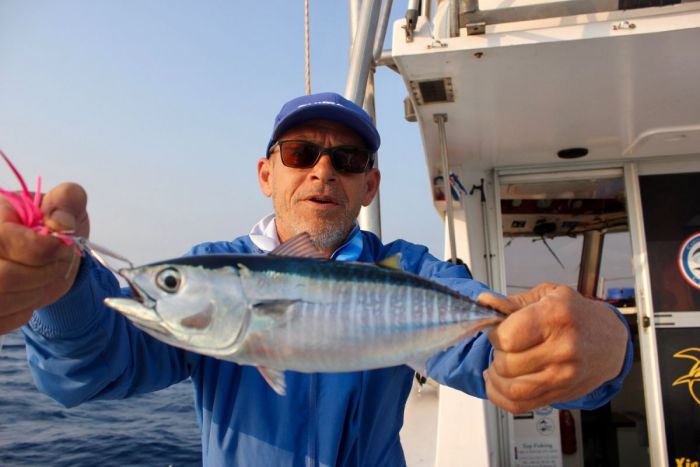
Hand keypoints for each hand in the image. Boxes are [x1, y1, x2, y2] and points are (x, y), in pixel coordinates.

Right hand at [0, 183, 88, 332]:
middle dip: (41, 275)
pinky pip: (0, 320)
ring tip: (45, 276)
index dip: (39, 249)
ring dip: (35, 294)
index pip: (5, 240)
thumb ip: (67, 200)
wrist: (45, 253)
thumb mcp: (67, 203)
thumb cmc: (53, 224)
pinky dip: (23, 310)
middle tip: (57, 263)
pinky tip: (30, 292)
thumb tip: (60, 222)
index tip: (61, 245)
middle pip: (3, 278)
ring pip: (1, 301)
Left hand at [477, 283, 627, 412]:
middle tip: (504, 348)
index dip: (495, 334)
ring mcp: (563, 376)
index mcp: (556, 317)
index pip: (507, 337)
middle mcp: (562, 349)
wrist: (610, 341)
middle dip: (497, 355)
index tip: (499, 331)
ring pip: (511, 389)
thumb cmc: (578, 315)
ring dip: (496, 379)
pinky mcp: (560, 394)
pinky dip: (501, 397)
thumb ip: (512, 302)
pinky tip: (500, 383)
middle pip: (507, 363)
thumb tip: (484, 302)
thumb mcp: (548, 296)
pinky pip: (519, 405)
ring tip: (500, 366)